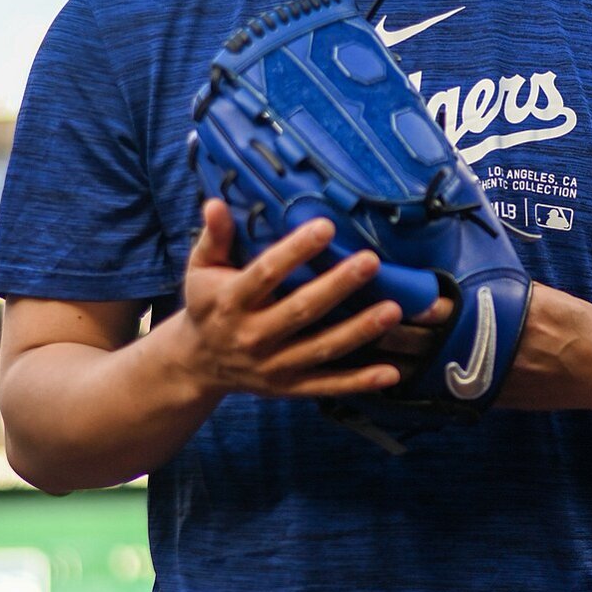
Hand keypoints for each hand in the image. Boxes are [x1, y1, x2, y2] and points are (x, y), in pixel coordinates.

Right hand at [181, 199, 405, 397]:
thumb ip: (214, 237)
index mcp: (230, 302)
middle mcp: (252, 336)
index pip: (266, 273)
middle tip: (371, 261)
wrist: (198, 363)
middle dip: (338, 286)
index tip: (326, 227)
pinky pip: (328, 385)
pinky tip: (392, 372)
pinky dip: (360, 382)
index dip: (296, 251)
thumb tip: (216, 203)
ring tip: (393, 310)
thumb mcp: (201, 268)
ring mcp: (272, 366)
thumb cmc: (208, 303)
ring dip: (359, 331)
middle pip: (301, 310)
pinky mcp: (288, 387)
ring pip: (321, 348)